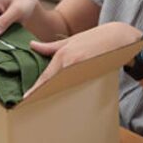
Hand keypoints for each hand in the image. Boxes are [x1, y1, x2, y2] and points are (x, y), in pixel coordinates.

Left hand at [23, 22, 141, 97]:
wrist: (118, 38)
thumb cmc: (94, 38)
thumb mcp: (70, 40)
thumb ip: (50, 46)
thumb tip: (32, 45)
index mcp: (63, 55)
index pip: (46, 76)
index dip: (35, 89)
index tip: (24, 99)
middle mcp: (69, 63)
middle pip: (52, 84)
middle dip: (41, 94)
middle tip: (30, 105)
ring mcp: (80, 70)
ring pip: (64, 87)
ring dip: (54, 95)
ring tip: (44, 105)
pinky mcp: (91, 75)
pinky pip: (78, 87)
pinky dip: (70, 92)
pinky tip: (64, 99)